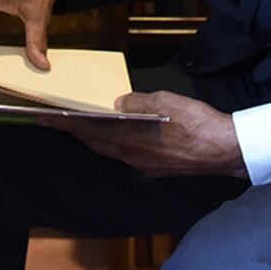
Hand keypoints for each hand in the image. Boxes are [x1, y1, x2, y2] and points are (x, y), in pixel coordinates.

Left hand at [47, 91, 248, 178]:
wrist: (225, 150)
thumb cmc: (198, 123)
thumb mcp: (165, 102)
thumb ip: (138, 103)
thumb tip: (119, 105)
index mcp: (131, 138)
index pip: (89, 129)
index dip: (66, 123)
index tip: (45, 118)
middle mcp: (133, 155)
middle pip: (95, 143)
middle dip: (75, 132)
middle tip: (56, 121)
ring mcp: (144, 164)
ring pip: (110, 151)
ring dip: (93, 139)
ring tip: (81, 127)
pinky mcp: (157, 168)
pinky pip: (127, 155)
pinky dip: (115, 145)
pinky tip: (118, 137)